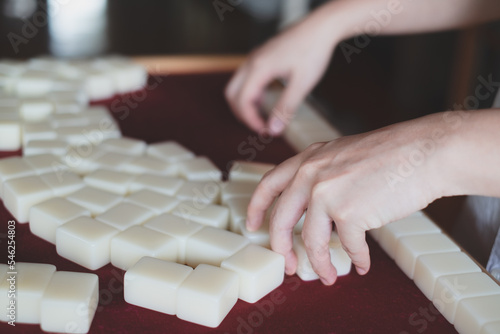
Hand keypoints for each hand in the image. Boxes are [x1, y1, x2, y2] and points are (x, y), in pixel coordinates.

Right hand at [225, 9, 338, 135]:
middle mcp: (252, 62)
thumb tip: (273, 130)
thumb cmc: (313, 51)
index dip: (251, 120)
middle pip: (232, 94)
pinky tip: (267, 101)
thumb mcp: (302, 84)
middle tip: (260, 127)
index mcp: (259, 68)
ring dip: (246, 104)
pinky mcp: (261, 57)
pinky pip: (247, 79)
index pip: (242, 101)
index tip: (266, 132)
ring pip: (237, 86)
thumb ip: (286, 108)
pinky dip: (251, 94)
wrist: (320, 26)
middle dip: (242, 114)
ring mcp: (255, 58)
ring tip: (264, 117)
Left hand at [246, 114, 449, 284]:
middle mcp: (311, 174)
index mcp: (308, 159)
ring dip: (320, 263)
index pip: (269, 185)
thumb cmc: (391, 153)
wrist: (422, 152)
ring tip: (328, 275)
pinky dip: (356, 259)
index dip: (257, 208)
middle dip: (281, 248)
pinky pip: (347, 246)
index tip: (253, 226)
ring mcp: (327, 193)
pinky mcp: (350, 212)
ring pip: (311, 241)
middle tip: (288, 265)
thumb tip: (314, 210)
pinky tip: (362, 263)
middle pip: (281, 220)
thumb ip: (322, 174)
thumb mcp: (342, 153)